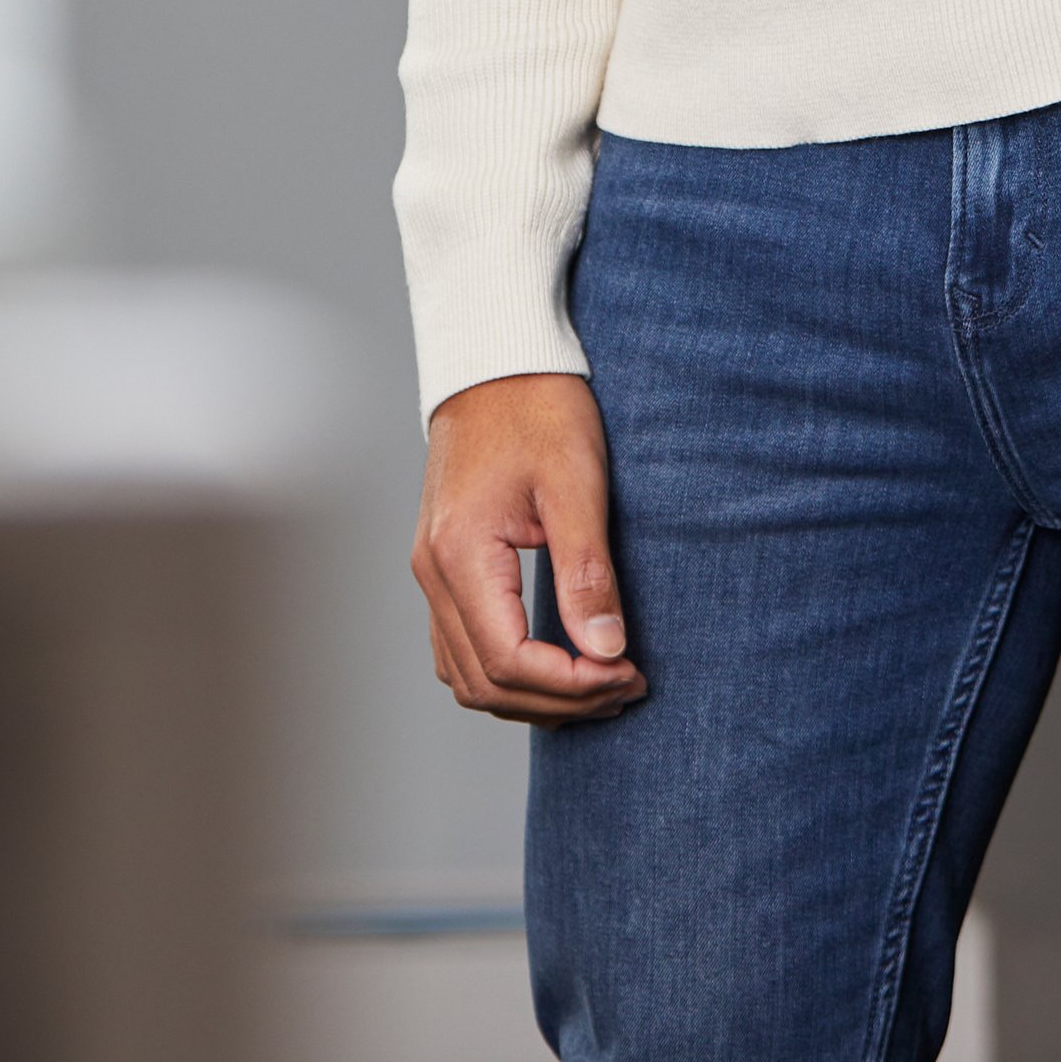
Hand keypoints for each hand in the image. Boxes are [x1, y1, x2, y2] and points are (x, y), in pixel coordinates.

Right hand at [412, 372, 648, 726]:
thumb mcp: (575, 483)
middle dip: (560, 699)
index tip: (628, 673)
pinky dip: (506, 672)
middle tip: (626, 686)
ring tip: (599, 682)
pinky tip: (556, 663)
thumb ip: (587, 571)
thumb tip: (606, 648)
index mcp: (461, 556)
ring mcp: (432, 572)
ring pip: (469, 675)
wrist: (496, 362)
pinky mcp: (443, 566)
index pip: (511, 660)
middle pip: (487, 682)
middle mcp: (434, 573)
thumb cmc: (538, 409)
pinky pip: (461, 648)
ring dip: (533, 695)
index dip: (572, 684)